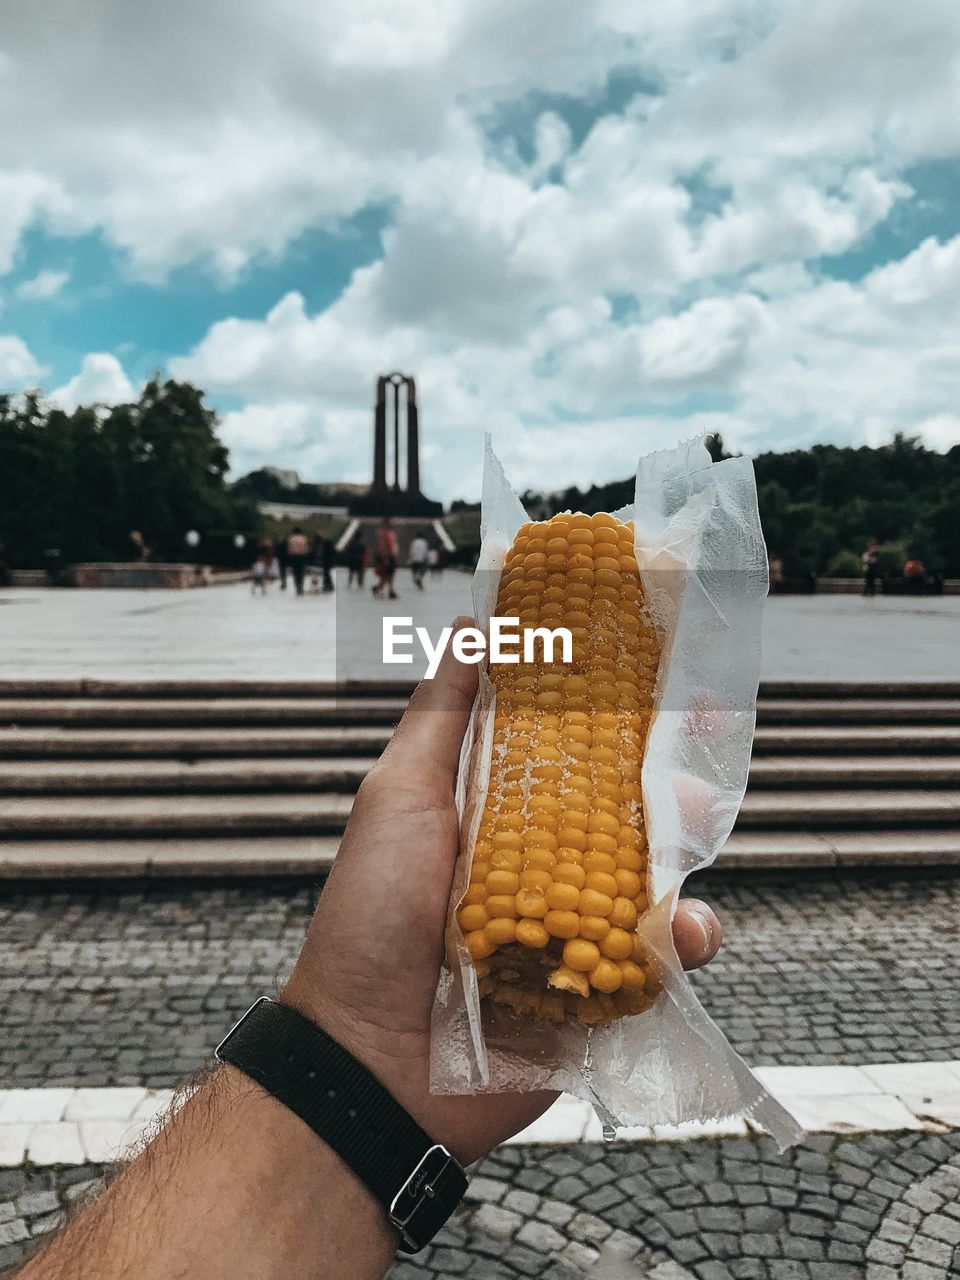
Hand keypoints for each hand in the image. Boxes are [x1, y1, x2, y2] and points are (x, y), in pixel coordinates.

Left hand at [284, 621, 722, 1165]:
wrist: (368, 1058)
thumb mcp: (398, 796)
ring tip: (693, 838)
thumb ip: (442, 716)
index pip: (571, 757)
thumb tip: (471, 629)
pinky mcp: (598, 996)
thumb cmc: (371, 916)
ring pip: (656, 884)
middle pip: (626, 816)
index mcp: (498, 817)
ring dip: (687, 861)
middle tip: (695, 763)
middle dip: (671, 786)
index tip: (661, 679)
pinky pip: (661, 963)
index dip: (616, 720)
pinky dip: (684, 945)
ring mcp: (573, 933)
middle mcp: (541, 870)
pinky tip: (685, 933)